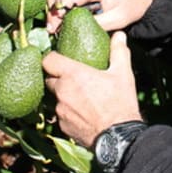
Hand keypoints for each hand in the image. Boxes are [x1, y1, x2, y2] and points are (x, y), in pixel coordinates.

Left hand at [43, 31, 141, 148]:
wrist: (118, 137)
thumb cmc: (120, 103)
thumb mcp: (123, 74)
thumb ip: (118, 52)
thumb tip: (119, 35)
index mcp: (73, 75)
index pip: (48, 60)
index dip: (52, 58)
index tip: (61, 59)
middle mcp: (62, 91)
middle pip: (49, 79)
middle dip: (58, 77)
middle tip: (74, 78)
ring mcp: (60, 110)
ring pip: (55, 98)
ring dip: (64, 96)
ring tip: (80, 98)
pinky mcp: (62, 126)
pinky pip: (60, 115)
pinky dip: (68, 112)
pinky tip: (82, 114)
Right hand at [47, 0, 153, 33]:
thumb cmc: (133, 3)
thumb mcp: (117, 19)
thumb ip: (96, 24)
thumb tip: (75, 31)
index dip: (54, 15)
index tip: (53, 31)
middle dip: (53, 14)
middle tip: (53, 32)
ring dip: (58, 9)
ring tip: (60, 27)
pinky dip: (65, 4)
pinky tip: (68, 18)